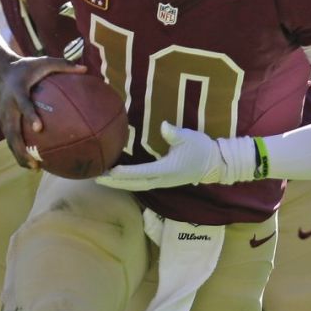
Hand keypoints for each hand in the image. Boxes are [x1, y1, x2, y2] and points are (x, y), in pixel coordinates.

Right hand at [0, 56, 86, 168]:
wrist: (0, 71)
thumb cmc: (27, 67)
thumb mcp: (44, 61)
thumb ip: (63, 65)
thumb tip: (86, 69)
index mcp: (17, 91)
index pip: (23, 105)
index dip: (29, 116)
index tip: (39, 128)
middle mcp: (8, 107)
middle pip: (11, 132)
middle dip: (21, 149)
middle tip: (35, 162)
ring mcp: (3, 117)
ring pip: (9, 141)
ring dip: (19, 156)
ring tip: (35, 168)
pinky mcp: (3, 123)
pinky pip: (11, 139)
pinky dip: (19, 151)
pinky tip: (33, 161)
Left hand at [97, 122, 256, 190]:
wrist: (215, 164)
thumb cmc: (201, 149)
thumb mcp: (189, 138)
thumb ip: (174, 133)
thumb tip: (164, 126)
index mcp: (166, 170)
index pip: (139, 173)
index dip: (123, 173)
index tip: (108, 171)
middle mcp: (161, 179)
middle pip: (133, 184)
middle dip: (114, 182)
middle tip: (95, 177)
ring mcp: (162, 182)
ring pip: (136, 185)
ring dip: (118, 183)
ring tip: (101, 178)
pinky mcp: (163, 180)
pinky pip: (141, 182)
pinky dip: (128, 181)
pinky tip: (118, 177)